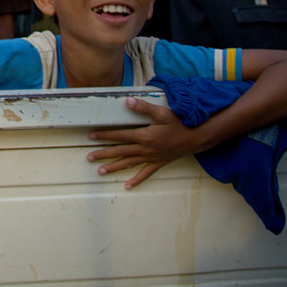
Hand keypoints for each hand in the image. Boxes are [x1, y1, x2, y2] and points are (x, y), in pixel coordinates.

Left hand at [86, 97, 201, 188]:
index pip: (120, 135)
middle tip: (89, 157)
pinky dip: (136, 179)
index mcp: (144, 136)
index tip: (91, 136)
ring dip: (114, 167)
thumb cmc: (180, 124)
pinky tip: (127, 185)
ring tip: (100, 171)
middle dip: (103, 154)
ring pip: (129, 163)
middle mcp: (146, 149)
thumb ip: (143, 108)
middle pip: (120, 151)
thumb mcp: (162, 113)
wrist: (197, 138)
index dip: (105, 135)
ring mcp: (152, 157)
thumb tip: (127, 101)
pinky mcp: (159, 162)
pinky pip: (145, 173)